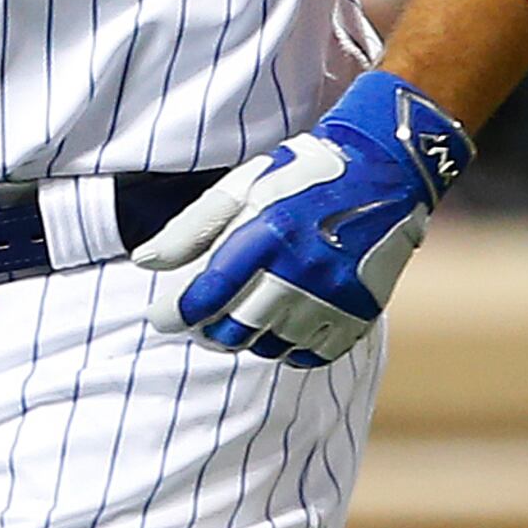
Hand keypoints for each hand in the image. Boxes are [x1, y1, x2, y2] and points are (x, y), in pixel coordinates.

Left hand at [133, 69, 472, 366]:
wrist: (383, 173)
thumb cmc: (298, 178)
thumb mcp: (239, 189)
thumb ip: (190, 229)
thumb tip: (144, 262)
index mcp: (264, 236)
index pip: (205, 296)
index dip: (174, 314)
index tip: (161, 317)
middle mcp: (300, 273)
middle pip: (234, 329)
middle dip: (206, 330)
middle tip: (198, 320)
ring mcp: (334, 297)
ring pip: (269, 346)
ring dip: (245, 339)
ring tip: (237, 318)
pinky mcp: (360, 313)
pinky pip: (311, 354)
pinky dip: (287, 348)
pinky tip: (277, 328)